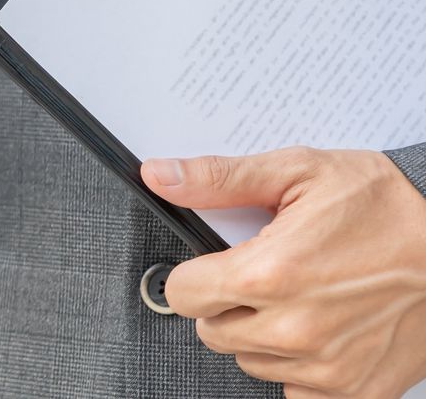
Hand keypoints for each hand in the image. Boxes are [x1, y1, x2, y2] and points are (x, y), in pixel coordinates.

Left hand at [143, 147, 425, 396]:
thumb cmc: (388, 209)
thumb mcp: (301, 172)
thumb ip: (221, 178)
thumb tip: (160, 176)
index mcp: (270, 275)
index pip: (182, 293)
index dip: (197, 273)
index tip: (219, 263)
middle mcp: (293, 329)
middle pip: (211, 331)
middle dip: (228, 303)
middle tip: (269, 277)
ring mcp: (323, 367)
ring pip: (249, 361)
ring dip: (263, 335)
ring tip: (303, 299)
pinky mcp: (353, 390)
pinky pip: (294, 392)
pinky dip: (299, 369)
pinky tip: (321, 333)